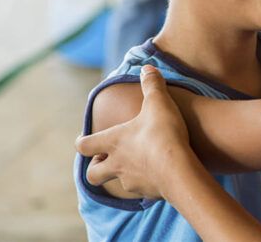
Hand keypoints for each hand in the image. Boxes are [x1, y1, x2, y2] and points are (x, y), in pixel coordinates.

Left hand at [75, 65, 190, 198]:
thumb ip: (152, 84)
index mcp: (113, 142)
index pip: (84, 145)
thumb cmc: (163, 134)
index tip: (83, 140)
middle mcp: (117, 164)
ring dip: (121, 176)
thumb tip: (148, 67)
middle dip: (95, 169)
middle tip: (103, 161)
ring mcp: (131, 181)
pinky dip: (144, 184)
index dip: (81, 143)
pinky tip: (156, 177)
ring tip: (133, 168)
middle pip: (93, 174)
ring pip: (117, 184)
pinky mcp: (148, 193)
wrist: (179, 169)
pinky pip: (141, 191)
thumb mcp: (158, 102)